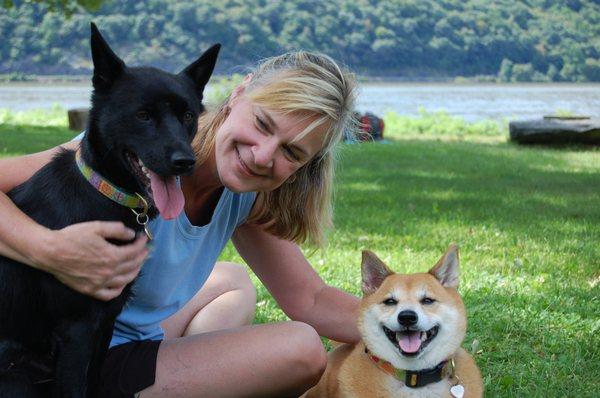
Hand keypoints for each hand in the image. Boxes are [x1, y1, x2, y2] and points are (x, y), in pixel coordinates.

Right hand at [34, 221, 148, 300]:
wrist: (50, 252)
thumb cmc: (72, 237)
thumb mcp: (97, 227)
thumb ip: (117, 229)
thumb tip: (131, 234)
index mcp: (112, 256)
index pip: (134, 251)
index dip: (142, 243)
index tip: (143, 238)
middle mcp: (109, 272)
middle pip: (133, 266)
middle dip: (142, 256)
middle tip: (145, 250)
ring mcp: (100, 283)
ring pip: (125, 280)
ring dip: (135, 271)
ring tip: (138, 264)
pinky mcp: (90, 290)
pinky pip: (110, 294)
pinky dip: (119, 289)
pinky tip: (122, 282)